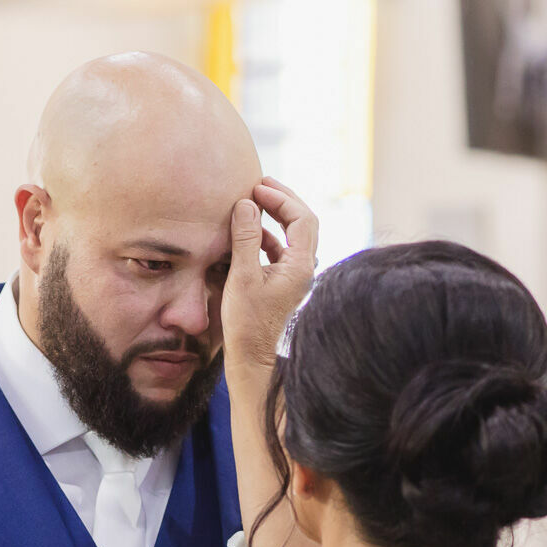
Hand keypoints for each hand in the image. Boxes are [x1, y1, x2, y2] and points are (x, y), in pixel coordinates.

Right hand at [223, 177, 320, 370]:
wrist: (252, 359)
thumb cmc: (247, 324)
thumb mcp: (242, 277)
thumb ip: (246, 238)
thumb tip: (247, 204)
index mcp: (300, 266)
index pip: (301, 218)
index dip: (281, 198)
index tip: (257, 189)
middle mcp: (304, 270)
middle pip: (302, 223)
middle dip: (282, 201)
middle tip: (259, 186)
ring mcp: (295, 278)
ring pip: (293, 236)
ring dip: (275, 217)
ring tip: (253, 203)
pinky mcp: (283, 285)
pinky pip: (280, 252)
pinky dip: (267, 237)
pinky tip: (249, 233)